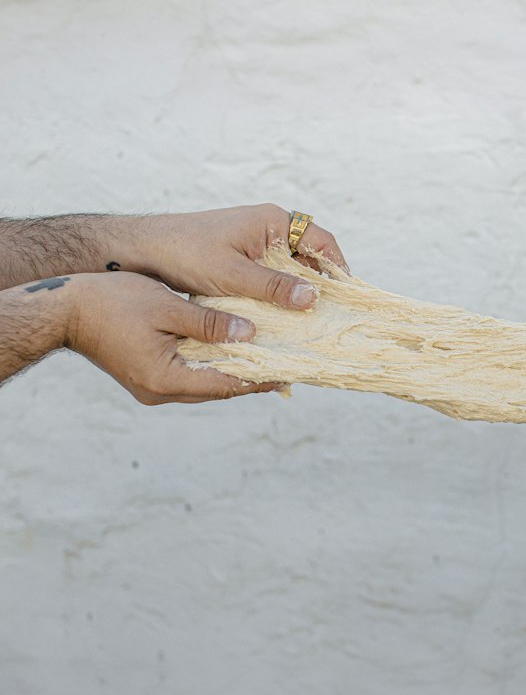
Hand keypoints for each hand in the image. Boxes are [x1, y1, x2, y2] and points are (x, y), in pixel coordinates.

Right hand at [66, 272, 284, 404]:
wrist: (63, 310)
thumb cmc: (111, 302)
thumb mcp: (166, 307)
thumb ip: (209, 323)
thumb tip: (249, 333)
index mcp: (166, 379)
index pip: (226, 385)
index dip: (261, 379)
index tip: (292, 374)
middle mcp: (160, 392)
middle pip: (219, 391)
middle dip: (253, 379)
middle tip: (289, 368)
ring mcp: (152, 389)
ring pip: (205, 385)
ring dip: (234, 374)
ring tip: (268, 361)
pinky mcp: (147, 379)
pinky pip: (190, 378)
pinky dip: (213, 368)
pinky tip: (232, 354)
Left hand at [124, 204, 347, 310]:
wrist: (143, 250)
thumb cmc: (186, 254)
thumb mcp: (232, 274)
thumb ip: (273, 286)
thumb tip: (314, 298)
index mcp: (272, 221)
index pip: (322, 241)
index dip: (339, 268)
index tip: (348, 296)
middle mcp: (269, 229)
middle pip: (310, 257)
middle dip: (322, 285)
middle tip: (333, 316)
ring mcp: (256, 244)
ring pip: (292, 270)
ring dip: (300, 293)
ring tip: (311, 323)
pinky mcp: (244, 260)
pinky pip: (273, 277)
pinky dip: (281, 296)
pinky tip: (283, 320)